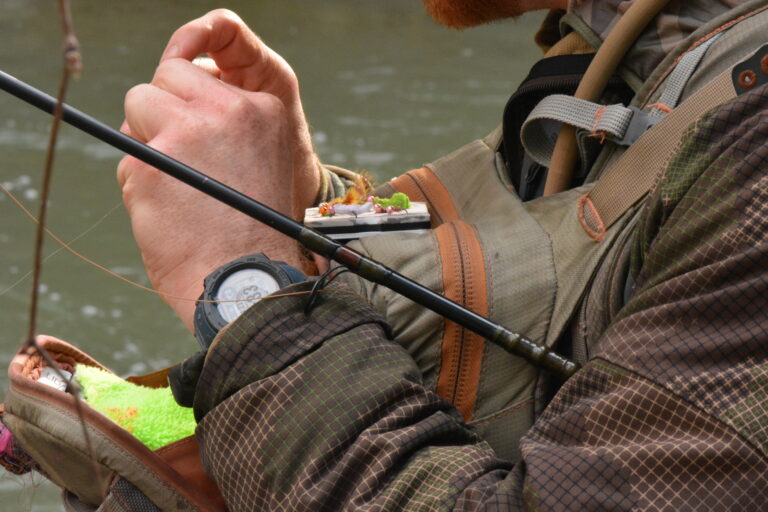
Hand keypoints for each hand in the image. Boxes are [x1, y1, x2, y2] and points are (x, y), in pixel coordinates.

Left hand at [118, 31, 313, 331]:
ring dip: (146, 142)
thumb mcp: (261, 162)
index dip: (189, 106)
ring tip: (177, 189)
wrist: (248, 282)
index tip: (197, 139)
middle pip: (166, 78)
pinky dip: (138, 186)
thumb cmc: (254, 232)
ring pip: (138, 104)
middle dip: (162, 112)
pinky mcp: (151, 163)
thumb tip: (170, 108)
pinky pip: (127, 159)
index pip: (202, 76)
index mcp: (263, 109)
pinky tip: (168, 215)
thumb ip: (227, 129)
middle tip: (180, 160)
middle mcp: (227, 110)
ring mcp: (187, 132)